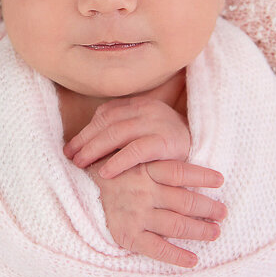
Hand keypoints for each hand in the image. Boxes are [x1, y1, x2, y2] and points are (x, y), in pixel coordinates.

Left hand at [63, 96, 190, 178]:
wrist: (205, 158)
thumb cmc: (167, 150)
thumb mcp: (144, 135)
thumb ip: (121, 133)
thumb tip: (84, 145)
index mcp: (140, 104)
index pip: (105, 113)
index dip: (85, 130)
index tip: (70, 148)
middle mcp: (148, 109)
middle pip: (107, 122)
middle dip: (85, 140)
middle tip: (70, 158)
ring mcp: (158, 123)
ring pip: (117, 133)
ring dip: (95, 149)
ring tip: (80, 164)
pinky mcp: (167, 141)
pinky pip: (137, 150)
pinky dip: (119, 161)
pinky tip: (105, 172)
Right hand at [90, 157, 227, 267]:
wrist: (76, 186)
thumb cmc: (111, 171)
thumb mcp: (131, 158)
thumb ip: (155, 162)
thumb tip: (188, 164)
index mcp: (146, 168)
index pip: (181, 172)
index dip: (203, 176)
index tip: (220, 181)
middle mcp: (143, 190)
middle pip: (185, 201)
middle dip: (208, 209)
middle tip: (222, 213)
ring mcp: (136, 213)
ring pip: (177, 225)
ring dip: (200, 230)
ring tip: (214, 233)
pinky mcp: (127, 234)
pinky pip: (157, 248)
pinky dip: (177, 256)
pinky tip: (192, 260)